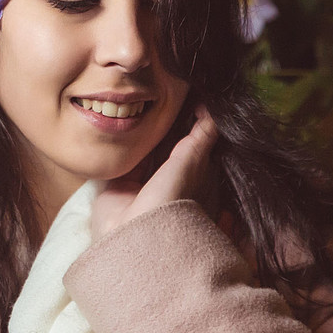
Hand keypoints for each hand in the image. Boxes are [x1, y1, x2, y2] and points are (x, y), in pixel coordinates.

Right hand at [90, 104, 218, 240]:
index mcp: (197, 183)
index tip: (191, 103)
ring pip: (148, 153)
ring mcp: (145, 187)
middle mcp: (171, 185)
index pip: (198, 149)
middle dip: (168, 131)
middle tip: (165, 103)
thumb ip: (202, 135)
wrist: (138, 230)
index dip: (195, 128)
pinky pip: (126, 159)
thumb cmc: (174, 200)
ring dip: (146, 137)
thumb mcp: (194, 160)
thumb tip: (211, 109)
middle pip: (171, 150)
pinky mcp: (121, 187)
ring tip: (145, 110)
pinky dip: (127, 145)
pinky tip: (127, 128)